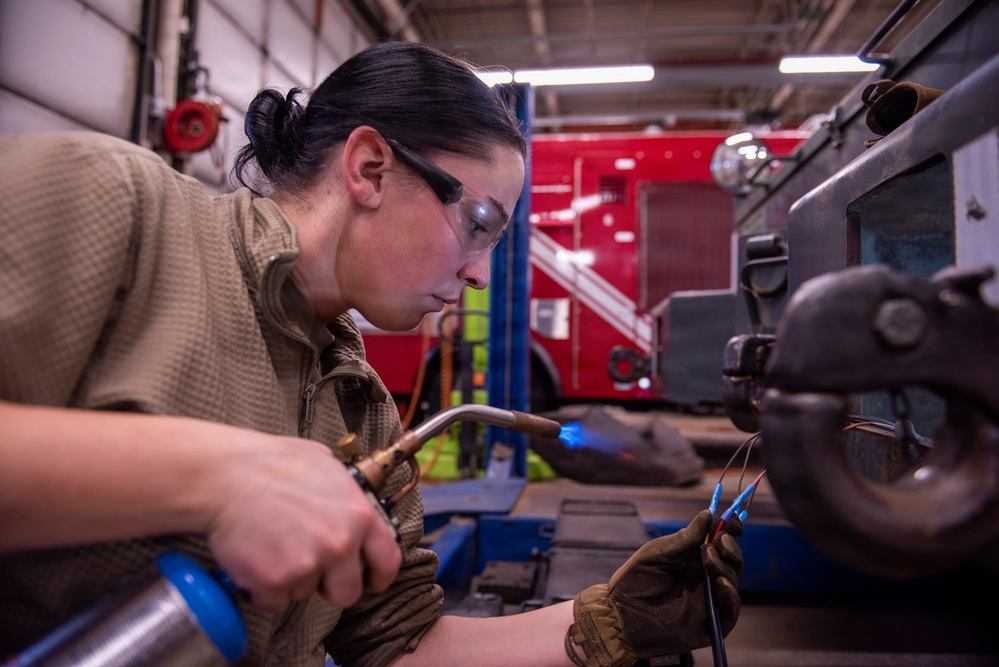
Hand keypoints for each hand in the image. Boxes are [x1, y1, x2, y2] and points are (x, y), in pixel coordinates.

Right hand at [205, 429, 401, 610]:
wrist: (225, 476)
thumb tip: (351, 502)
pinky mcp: (274, 582)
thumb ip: (346, 492)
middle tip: (310, 566)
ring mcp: (308, 565)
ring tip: (273, 543)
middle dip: (331, 585)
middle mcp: (339, 544)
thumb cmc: (270, 463)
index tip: (371, 581)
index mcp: (358, 515)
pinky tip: (256, 556)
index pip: (388, 560)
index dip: (380, 576)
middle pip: (348, 591)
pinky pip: (275, 599)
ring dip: (292, 578)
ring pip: (306, 593)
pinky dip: (264, 587)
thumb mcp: (324, 464)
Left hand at [568, 510, 742, 666]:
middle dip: (730, 547)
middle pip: (731, 559)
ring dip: (726, 565)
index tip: (733, 522)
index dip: (729, 529)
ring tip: (708, 557)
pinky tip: (721, 582)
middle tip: (719, 540)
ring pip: (731, 579)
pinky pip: (730, 610)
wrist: (620, 615)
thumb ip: (685, 538)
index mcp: (693, 557)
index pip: (720, 541)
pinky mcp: (711, 623)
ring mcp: (709, 599)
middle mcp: (705, 576)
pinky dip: (731, 595)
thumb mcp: (658, 554)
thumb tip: (709, 514)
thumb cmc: (635, 581)